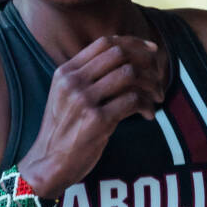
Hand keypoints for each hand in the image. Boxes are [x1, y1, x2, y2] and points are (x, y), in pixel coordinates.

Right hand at [16, 35, 167, 192]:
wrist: (48, 163)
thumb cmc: (64, 131)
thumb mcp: (66, 97)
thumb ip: (88, 78)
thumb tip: (127, 61)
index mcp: (66, 72)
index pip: (105, 43)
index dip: (133, 43)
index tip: (152, 51)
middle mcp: (73, 82)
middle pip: (120, 54)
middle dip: (146, 62)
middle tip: (158, 77)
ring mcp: (83, 100)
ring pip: (129, 74)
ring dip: (151, 84)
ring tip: (157, 97)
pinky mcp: (97, 120)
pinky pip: (132, 101)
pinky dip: (146, 105)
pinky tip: (148, 115)